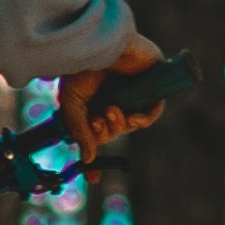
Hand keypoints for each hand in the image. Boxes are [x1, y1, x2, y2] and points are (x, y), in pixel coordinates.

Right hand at [63, 39, 168, 168]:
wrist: (98, 43)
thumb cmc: (81, 67)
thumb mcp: (72, 104)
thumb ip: (79, 131)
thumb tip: (88, 159)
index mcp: (93, 100)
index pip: (96, 133)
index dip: (95, 158)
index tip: (93, 181)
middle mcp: (113, 97)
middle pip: (113, 131)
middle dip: (104, 132)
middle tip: (96, 121)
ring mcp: (133, 91)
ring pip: (131, 123)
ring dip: (119, 124)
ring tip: (109, 110)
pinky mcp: (152, 85)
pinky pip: (151, 113)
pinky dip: (142, 118)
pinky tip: (130, 114)